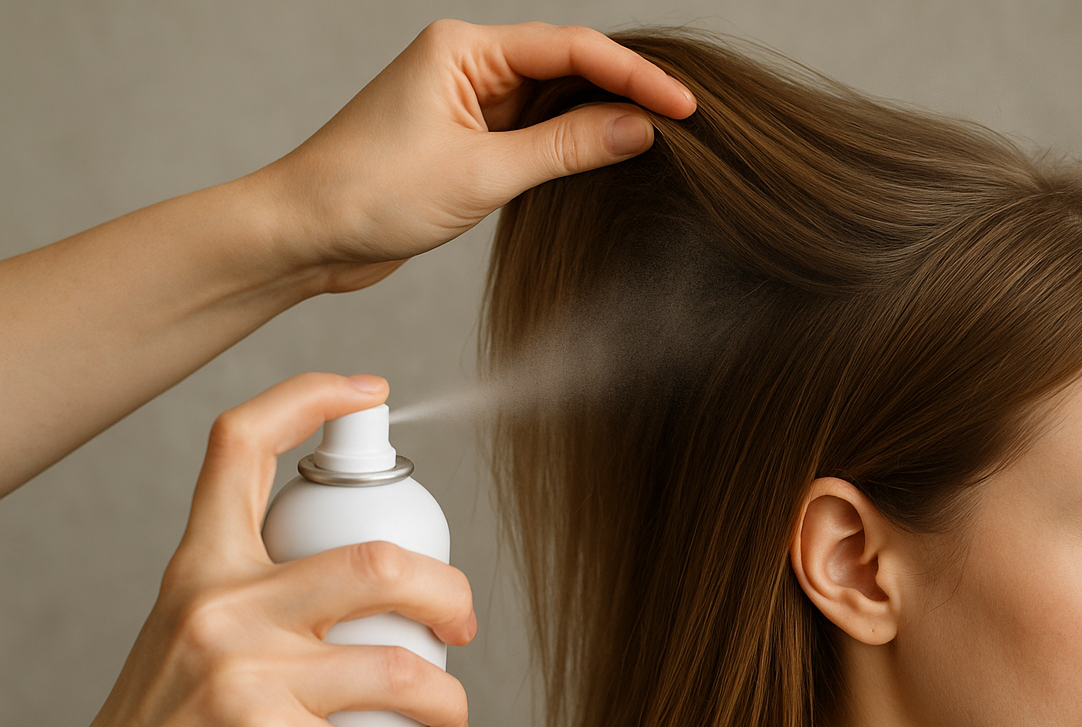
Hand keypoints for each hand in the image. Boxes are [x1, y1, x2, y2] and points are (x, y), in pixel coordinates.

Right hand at [28, 373, 475, 726]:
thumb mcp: (185, 642)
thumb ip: (254, 601)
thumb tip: (364, 588)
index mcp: (201, 570)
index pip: (242, 448)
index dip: (310, 399)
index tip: (370, 391)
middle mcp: (220, 609)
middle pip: (377, 563)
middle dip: (449, 595)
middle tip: (462, 627)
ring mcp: (243, 678)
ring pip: (399, 666)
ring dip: (450, 701)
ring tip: (450, 722)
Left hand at [252, 20, 696, 291]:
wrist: (304, 234)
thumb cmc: (369, 193)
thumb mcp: (482, 174)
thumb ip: (567, 149)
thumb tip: (639, 129)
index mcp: (465, 49)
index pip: (573, 49)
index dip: (636, 77)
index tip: (685, 107)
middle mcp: (468, 64)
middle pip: (570, 66)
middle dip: (627, 93)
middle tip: (687, 124)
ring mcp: (467, 101)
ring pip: (555, 101)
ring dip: (601, 120)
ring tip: (660, 142)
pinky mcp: (465, 139)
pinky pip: (534, 133)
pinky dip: (572, 146)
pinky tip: (607, 160)